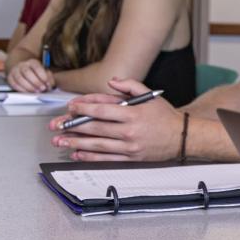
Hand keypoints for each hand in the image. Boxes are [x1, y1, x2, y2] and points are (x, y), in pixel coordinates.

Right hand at [6, 58, 54, 92]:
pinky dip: (22, 89)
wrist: (21, 69)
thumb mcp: (44, 72)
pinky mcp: (10, 78)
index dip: (42, 75)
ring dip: (28, 87)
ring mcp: (15, 71)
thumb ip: (49, 77)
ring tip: (36, 91)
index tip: (47, 82)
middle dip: (35, 82)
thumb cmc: (36, 72)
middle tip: (42, 89)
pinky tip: (28, 92)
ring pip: (19, 79)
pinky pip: (14, 84)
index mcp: (32, 62)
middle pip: (27, 72)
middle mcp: (22, 65)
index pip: (37, 67)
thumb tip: (49, 84)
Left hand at [50, 77, 182, 161]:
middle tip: (56, 125)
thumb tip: (111, 81)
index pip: (102, 109)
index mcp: (133, 114)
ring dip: (75, 142)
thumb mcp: (151, 95)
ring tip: (60, 140)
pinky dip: (90, 156)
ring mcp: (129, 146)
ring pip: (97, 144)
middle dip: (71, 126)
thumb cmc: (165, 116)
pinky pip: (106, 158)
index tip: (70, 107)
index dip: (83, 108)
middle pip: (95, 127)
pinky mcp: (131, 158)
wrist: (183, 138)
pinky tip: (77, 153)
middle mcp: (130, 131)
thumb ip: (130, 85)